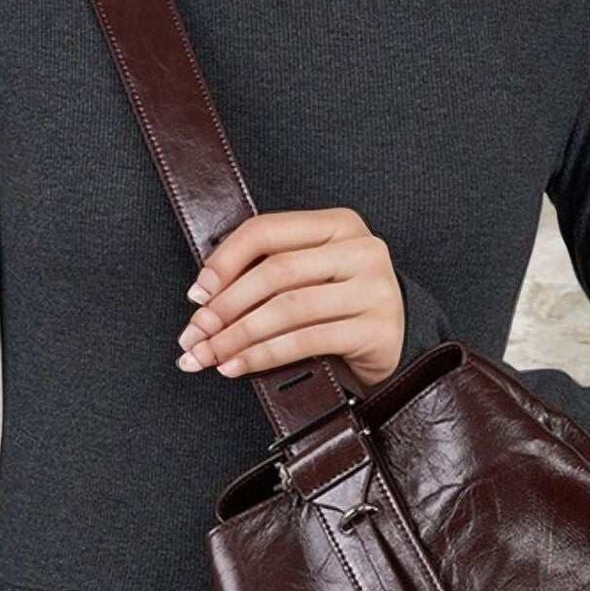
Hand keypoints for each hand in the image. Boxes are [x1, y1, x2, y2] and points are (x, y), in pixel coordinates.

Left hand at [177, 207, 405, 394]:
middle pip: (276, 271)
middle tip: (195, 334)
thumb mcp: (309, 275)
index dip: (224, 260)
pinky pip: (307, 341)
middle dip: (226, 307)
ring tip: (209, 355)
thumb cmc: (339, 308)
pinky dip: (263, 355)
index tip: (197, 294)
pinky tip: (237, 366)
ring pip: (289, 308)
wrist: (394, 344)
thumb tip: (203, 297)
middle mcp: (363, 249)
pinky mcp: (378, 328)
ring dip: (238, 335)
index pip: (267, 230)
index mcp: (339, 224)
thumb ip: (268, 270)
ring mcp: (375, 288)